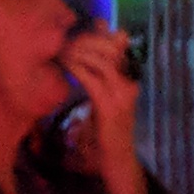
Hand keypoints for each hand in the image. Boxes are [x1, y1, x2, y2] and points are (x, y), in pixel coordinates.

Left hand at [57, 28, 147, 193]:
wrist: (116, 161)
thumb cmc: (106, 131)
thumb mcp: (101, 98)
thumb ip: (95, 75)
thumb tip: (80, 55)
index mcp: (130, 77)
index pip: (119, 42)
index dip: (99, 32)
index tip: (78, 33)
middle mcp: (129, 82)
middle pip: (109, 46)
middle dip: (85, 40)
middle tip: (65, 44)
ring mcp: (121, 94)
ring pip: (100, 60)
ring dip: (78, 52)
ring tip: (63, 53)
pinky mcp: (109, 106)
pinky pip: (91, 78)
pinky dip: (76, 68)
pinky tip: (65, 66)